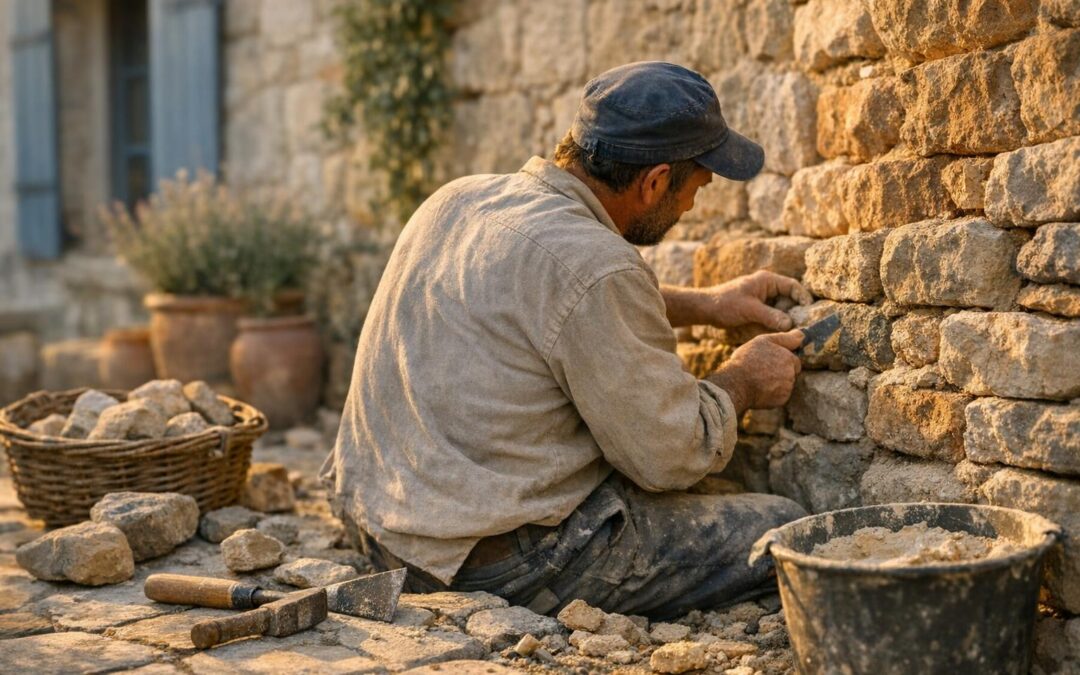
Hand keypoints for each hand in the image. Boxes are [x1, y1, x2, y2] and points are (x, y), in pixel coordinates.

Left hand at [695, 271, 812, 330]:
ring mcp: (763, 298)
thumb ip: (771, 316)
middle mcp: (767, 288)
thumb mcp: (749, 310)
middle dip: (796, 312)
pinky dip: (778, 323)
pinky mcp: (758, 309)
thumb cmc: (725, 304)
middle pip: (790, 299)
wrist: (706, 309)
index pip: (792, 286)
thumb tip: (790, 324)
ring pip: (782, 309)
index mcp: (767, 281)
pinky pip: (774, 315)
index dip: (803, 298)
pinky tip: (781, 333)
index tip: (810, 311)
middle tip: (803, 326)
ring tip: (794, 332)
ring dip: (787, 319)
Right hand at [708, 329, 802, 413]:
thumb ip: (785, 338)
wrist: (736, 383)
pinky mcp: (781, 401)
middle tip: (762, 371)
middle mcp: (791, 374)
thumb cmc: (747, 360)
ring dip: (776, 383)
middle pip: (790, 373)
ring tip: (759, 380)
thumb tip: (802, 335)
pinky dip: (772, 394)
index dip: (781, 360)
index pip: (794, 361)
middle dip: (780, 372)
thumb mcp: (763, 341)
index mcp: (789, 359)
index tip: (768, 361)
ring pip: (785, 385)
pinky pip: (780, 397)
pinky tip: (760, 390)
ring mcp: (787, 389)